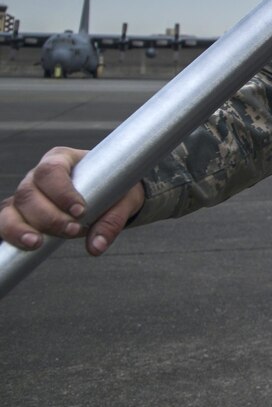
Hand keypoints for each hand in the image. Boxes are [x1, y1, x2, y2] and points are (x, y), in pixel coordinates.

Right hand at [0, 147, 144, 255]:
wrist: (110, 193)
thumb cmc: (115, 189)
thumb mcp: (124, 199)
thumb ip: (113, 220)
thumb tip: (96, 247)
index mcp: (63, 159)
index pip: (51, 170)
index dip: (61, 191)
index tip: (80, 210)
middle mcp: (38, 175)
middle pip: (29, 192)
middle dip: (48, 216)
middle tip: (73, 230)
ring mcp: (25, 194)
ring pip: (12, 208)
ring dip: (22, 228)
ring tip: (39, 243)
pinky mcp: (18, 213)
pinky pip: (5, 223)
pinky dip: (11, 236)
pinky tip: (24, 246)